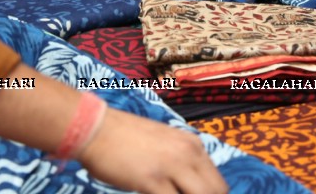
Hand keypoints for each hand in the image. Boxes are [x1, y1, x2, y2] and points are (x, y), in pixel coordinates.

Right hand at [77, 108, 227, 193]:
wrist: (97, 128)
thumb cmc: (125, 137)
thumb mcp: (165, 143)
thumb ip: (181, 160)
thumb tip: (189, 185)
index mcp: (193, 145)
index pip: (218, 184)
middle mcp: (188, 154)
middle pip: (216, 192)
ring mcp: (172, 166)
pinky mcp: (153, 180)